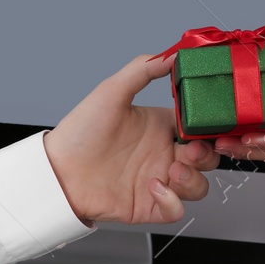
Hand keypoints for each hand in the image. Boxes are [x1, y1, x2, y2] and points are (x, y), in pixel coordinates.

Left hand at [45, 54, 218, 224]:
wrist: (57, 170)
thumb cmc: (80, 132)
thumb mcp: (112, 91)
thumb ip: (143, 69)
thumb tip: (171, 53)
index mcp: (160, 127)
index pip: (198, 128)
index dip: (207, 129)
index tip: (204, 126)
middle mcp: (162, 154)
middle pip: (206, 159)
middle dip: (206, 156)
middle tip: (190, 152)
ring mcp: (158, 181)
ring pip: (198, 186)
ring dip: (193, 180)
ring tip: (171, 171)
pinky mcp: (149, 205)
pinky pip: (177, 210)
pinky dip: (172, 201)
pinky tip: (154, 188)